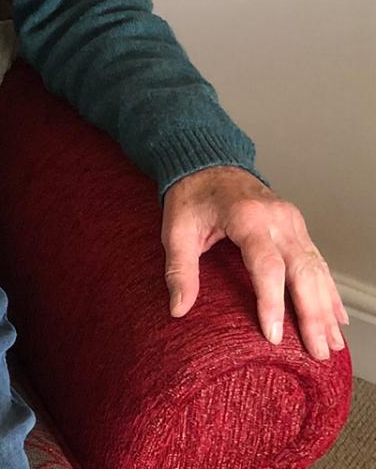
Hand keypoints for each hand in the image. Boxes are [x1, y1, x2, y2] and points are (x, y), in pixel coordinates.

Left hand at [162, 165, 347, 359]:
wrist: (208, 163)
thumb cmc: (192, 197)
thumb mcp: (176, 229)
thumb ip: (179, 269)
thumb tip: (178, 308)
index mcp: (246, 216)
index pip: (267, 266)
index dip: (272, 303)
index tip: (274, 336)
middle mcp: (276, 218)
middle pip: (301, 271)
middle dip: (312, 314)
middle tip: (316, 351)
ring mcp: (291, 220)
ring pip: (316, 268)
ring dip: (326, 307)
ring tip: (332, 343)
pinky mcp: (296, 225)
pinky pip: (317, 261)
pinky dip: (328, 290)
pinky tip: (336, 316)